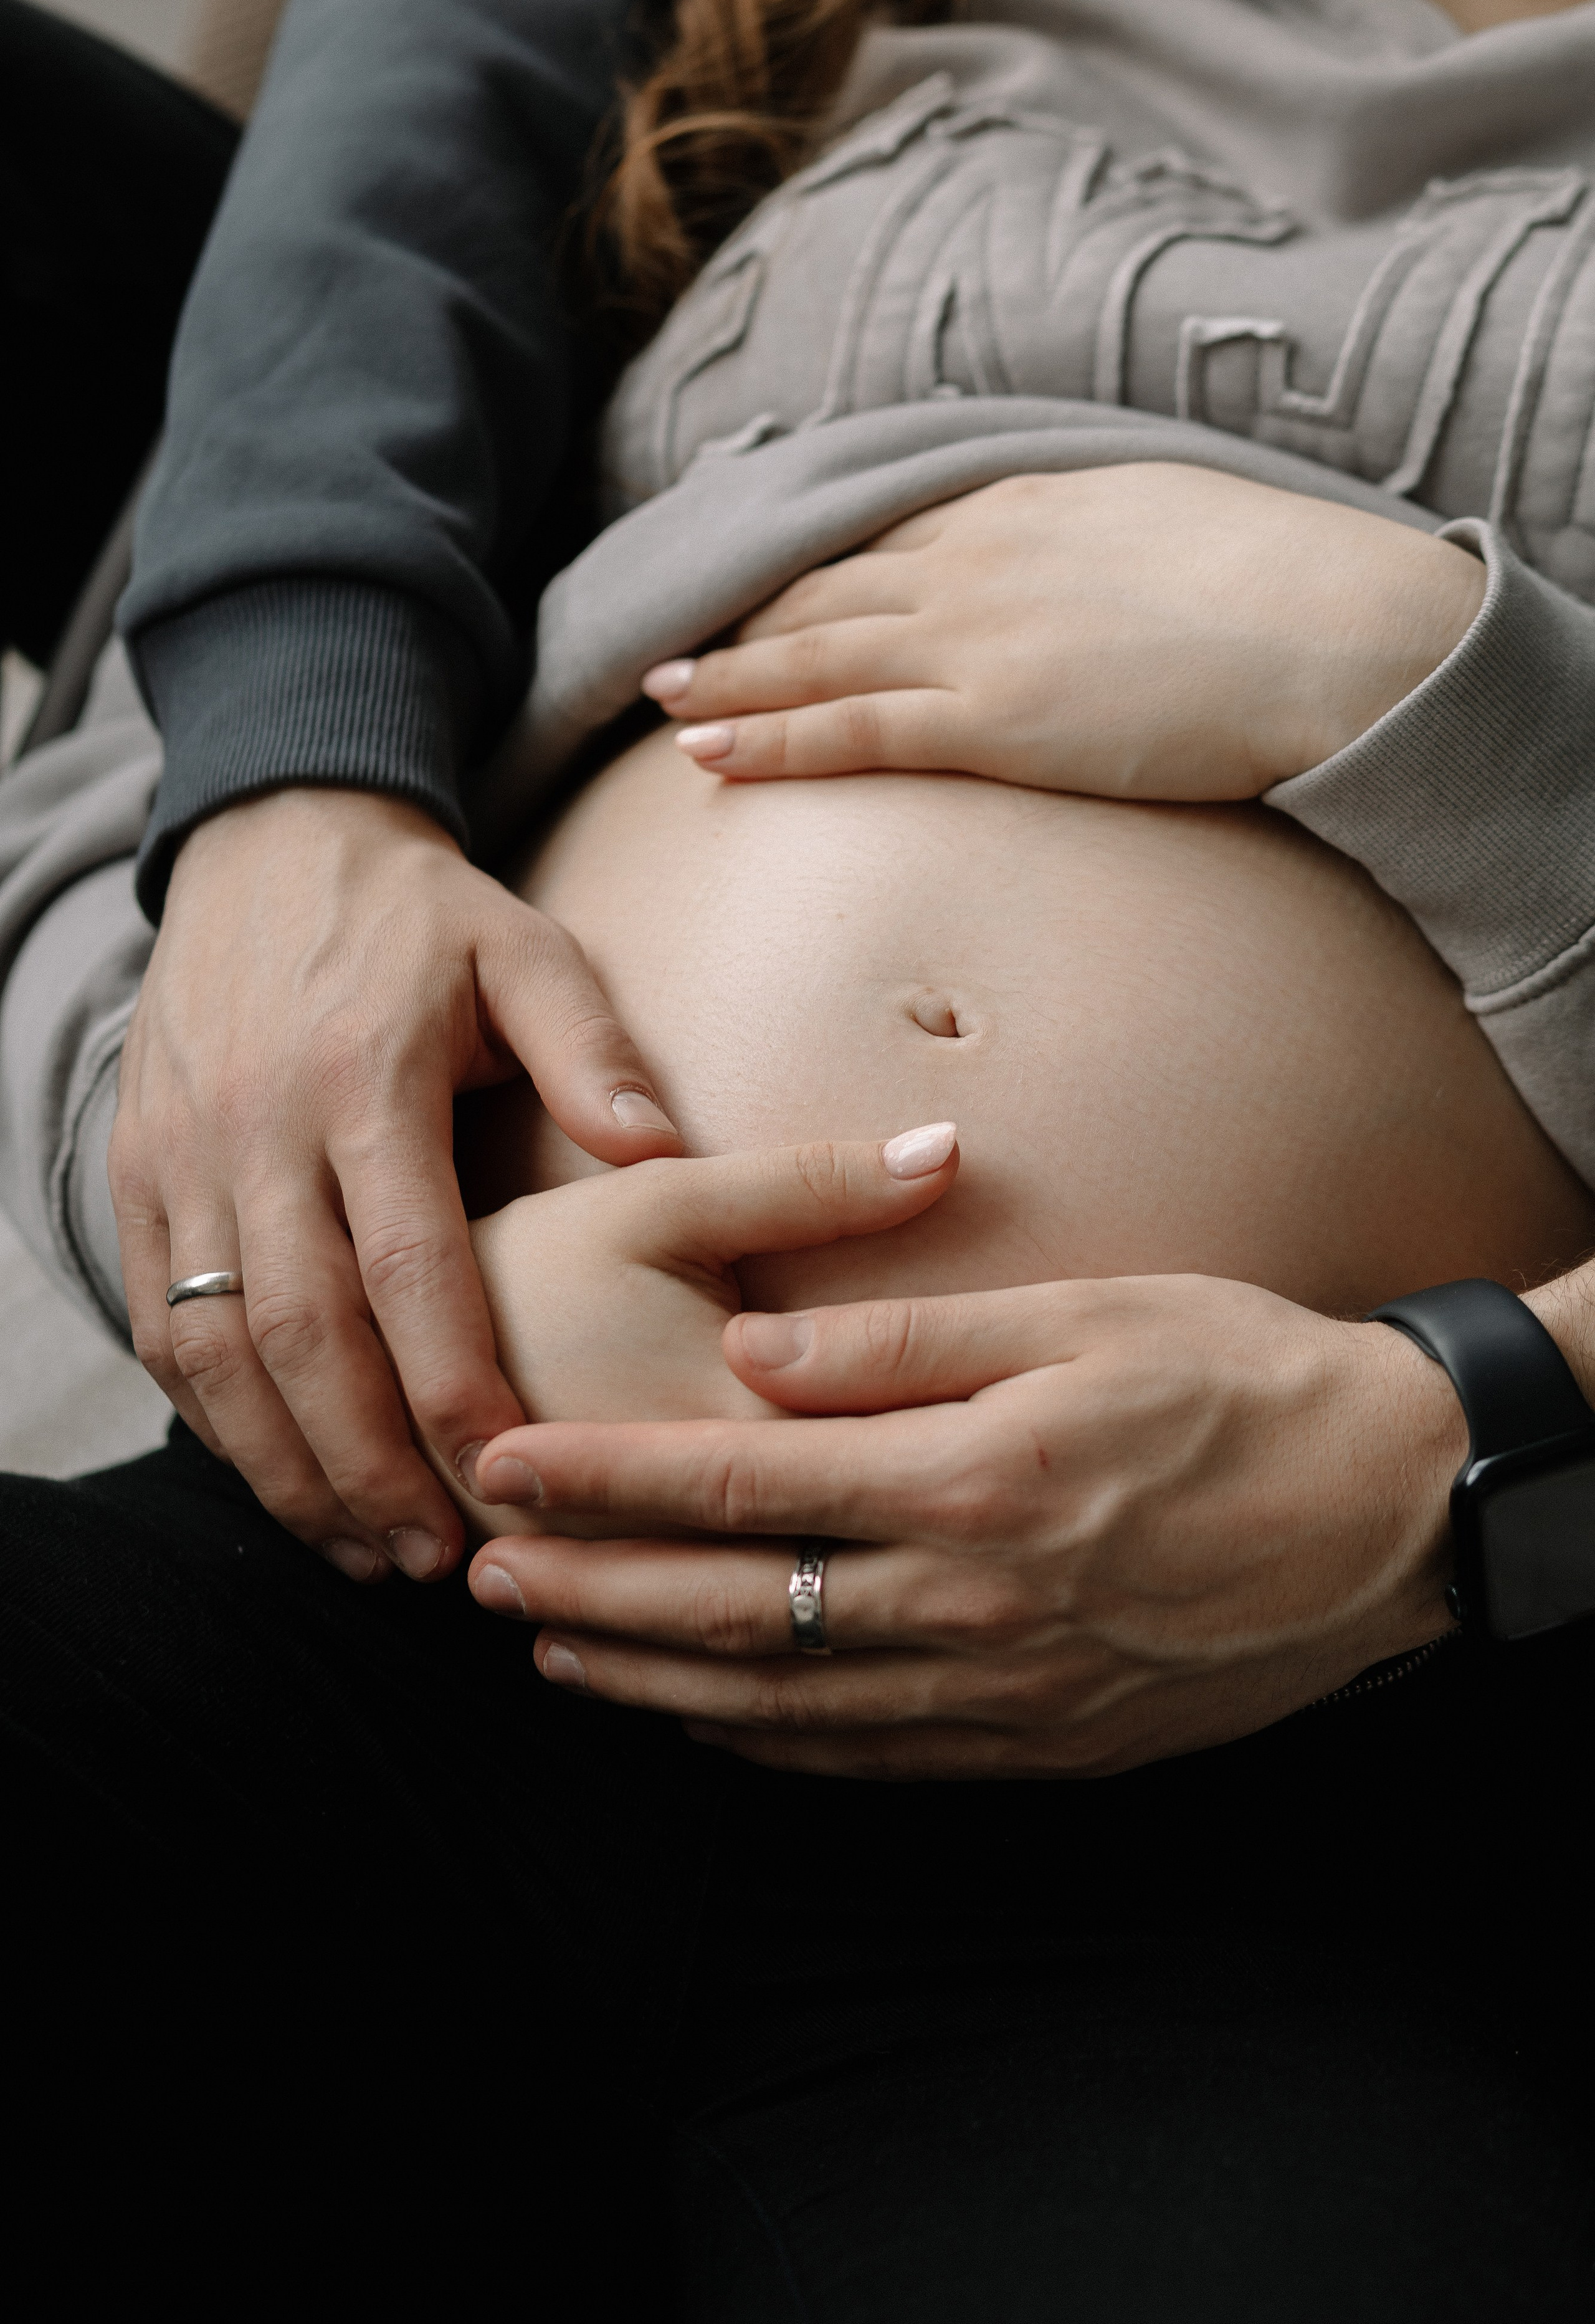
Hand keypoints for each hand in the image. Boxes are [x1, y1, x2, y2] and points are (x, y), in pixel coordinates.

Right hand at [112, 788, 682, 1585]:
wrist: (267, 840)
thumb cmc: (422, 919)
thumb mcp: (526, 949)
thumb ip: (594, 1050)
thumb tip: (660, 1157)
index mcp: (362, 1078)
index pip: (407, 1265)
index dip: (453, 1387)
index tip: (509, 1478)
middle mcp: (255, 1126)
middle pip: (300, 1332)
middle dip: (368, 1463)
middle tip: (442, 1559)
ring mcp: (178, 1155)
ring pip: (212, 1347)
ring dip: (286, 1467)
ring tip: (370, 1553)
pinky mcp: (133, 1174)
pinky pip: (156, 1322)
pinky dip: (215, 1418)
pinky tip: (283, 1480)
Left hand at [465, 1186, 1465, 1778]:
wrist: (1393, 1514)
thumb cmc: (1244, 1383)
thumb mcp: (1088, 1318)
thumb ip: (906, 1339)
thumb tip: (751, 1349)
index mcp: (974, 1482)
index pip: (739, 1485)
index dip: (604, 1477)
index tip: (504, 1460)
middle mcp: (972, 1604)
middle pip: (734, 1611)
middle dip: (591, 1588)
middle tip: (477, 1566)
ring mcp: (1006, 1691)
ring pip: (784, 1702)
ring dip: (652, 1675)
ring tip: (553, 1644)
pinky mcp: (1041, 1739)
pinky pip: (869, 1755)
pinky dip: (764, 1739)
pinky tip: (701, 1715)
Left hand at [642, 464, 1484, 800]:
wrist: (1334, 633)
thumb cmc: (1285, 589)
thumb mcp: (1176, 531)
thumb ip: (1106, 551)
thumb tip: (1095, 579)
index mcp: (1026, 507)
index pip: (887, 541)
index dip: (812, 568)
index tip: (758, 584)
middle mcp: (977, 561)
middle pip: (829, 592)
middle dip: (745, 618)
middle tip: (674, 640)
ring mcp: (975, 638)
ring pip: (815, 656)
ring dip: (730, 678)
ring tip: (661, 695)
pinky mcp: (989, 719)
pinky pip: (849, 729)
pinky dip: (770, 737)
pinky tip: (708, 751)